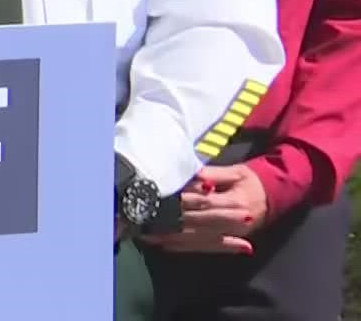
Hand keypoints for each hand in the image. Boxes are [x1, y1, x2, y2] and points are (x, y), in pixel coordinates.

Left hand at [138, 165, 268, 255]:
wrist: (274, 197)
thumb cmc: (250, 181)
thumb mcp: (236, 172)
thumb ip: (213, 174)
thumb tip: (192, 173)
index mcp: (234, 202)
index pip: (203, 203)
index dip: (181, 203)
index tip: (158, 202)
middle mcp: (233, 222)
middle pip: (197, 224)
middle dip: (170, 224)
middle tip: (145, 223)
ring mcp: (231, 235)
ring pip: (197, 239)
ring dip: (172, 239)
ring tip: (149, 237)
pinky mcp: (228, 241)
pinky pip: (204, 247)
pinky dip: (185, 247)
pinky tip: (167, 247)